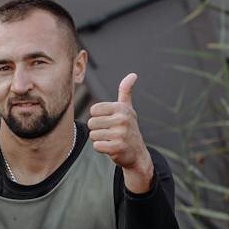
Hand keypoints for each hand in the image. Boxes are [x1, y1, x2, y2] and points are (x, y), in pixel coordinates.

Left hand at [87, 72, 152, 192]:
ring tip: (110, 139)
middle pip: (91, 123)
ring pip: (93, 135)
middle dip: (97, 129)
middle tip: (109, 132)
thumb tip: (133, 75)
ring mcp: (120, 134)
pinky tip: (110, 147)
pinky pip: (96, 146)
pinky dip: (101, 148)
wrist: (137, 153)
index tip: (108, 120)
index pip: (94, 110)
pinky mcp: (116, 148)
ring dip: (99, 139)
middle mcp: (122, 120)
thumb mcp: (128, 109)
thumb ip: (126, 91)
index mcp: (121, 108)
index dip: (97, 117)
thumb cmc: (129, 128)